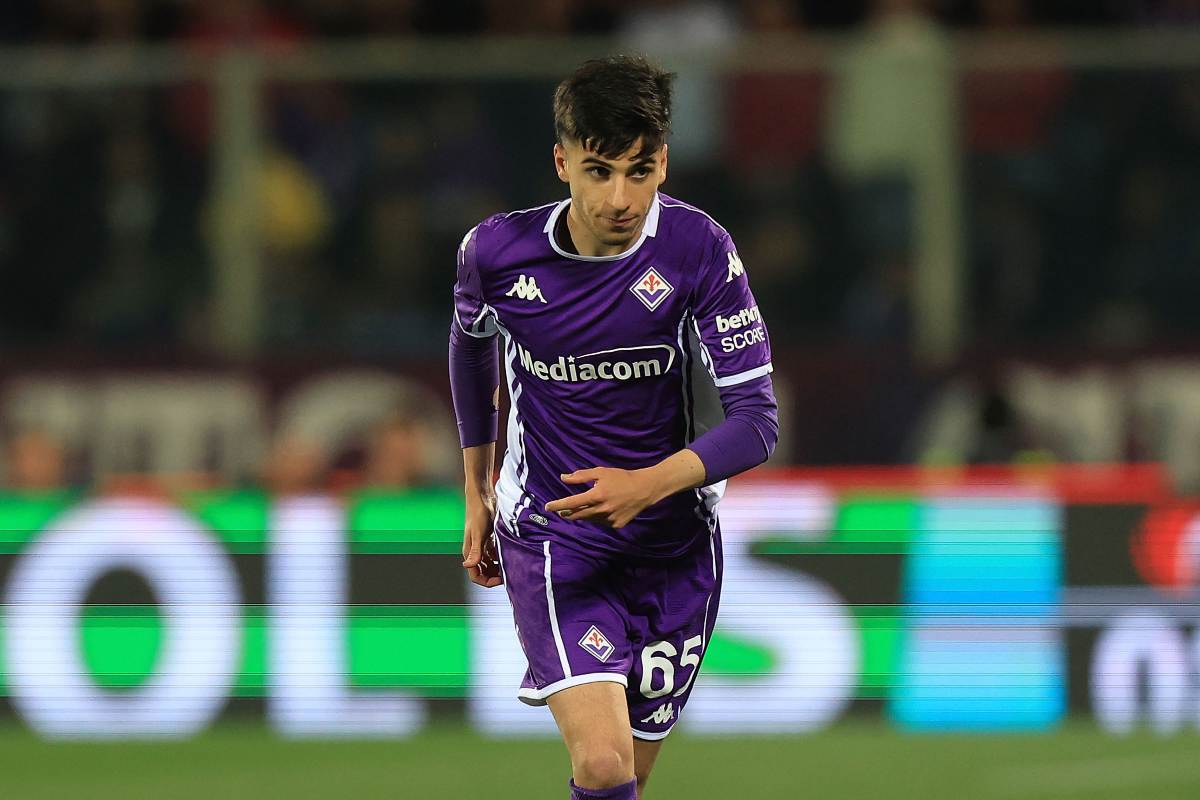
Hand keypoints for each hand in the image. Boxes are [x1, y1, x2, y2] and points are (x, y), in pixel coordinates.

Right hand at [462, 492, 501, 587]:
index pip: (475, 576)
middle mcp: (474, 551)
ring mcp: (481, 545)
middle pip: (483, 571)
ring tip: (511, 563)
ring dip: (499, 566)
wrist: (481, 495)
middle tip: (509, 573)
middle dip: (495, 575)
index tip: (501, 579)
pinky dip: (501, 555)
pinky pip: (494, 553)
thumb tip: (467, 565)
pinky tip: (510, 552)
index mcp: (470, 552)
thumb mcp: (478, 533)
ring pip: (490, 563)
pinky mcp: (488, 538)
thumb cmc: (478, 512)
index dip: (487, 581)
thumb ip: (475, 551)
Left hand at [544, 467, 662, 528]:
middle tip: (561, 511)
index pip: (571, 503)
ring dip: (583, 514)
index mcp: (596, 496)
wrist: (644, 489)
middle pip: (577, 515)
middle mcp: (601, 510)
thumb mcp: (601, 472)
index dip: (558, 505)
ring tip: (584, 507)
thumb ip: (581, 476)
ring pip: (590, 519)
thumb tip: (563, 477)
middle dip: (567, 513)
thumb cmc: (621, 477)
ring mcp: (609, 519)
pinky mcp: (617, 525)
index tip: (547, 507)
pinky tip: (603, 509)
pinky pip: (602, 522)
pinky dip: (598, 517)